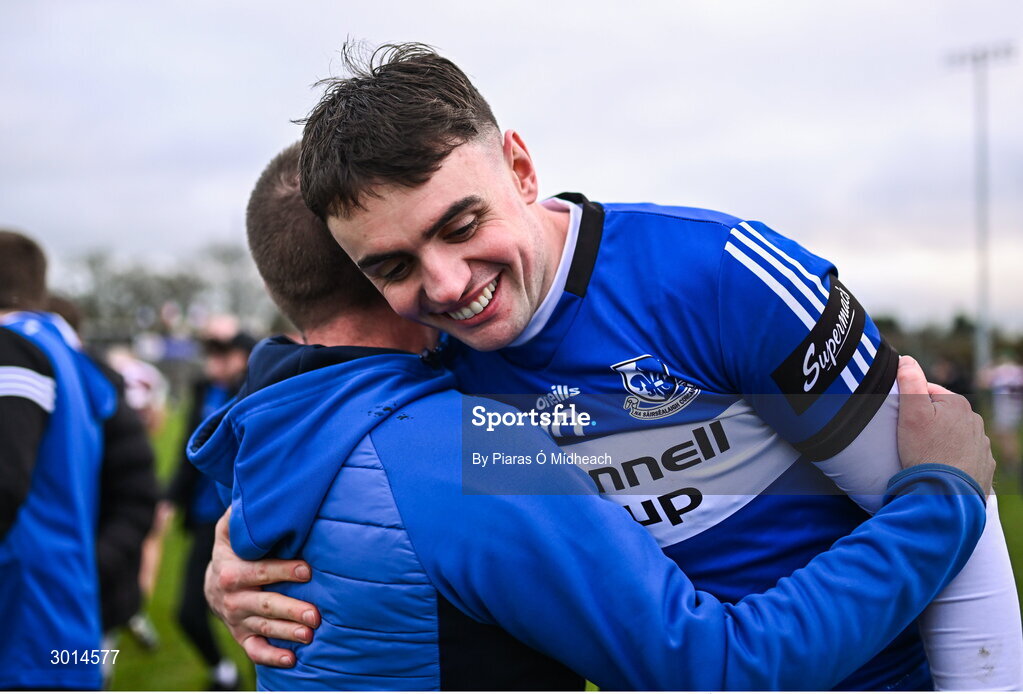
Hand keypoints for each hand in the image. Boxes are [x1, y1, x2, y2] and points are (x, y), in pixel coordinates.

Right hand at [205, 510, 320, 666]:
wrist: (213, 581)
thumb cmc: (233, 549)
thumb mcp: (229, 529)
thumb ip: (241, 515)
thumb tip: (254, 493)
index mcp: (231, 570)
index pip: (259, 571)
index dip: (282, 570)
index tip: (307, 570)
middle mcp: (232, 598)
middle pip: (264, 604)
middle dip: (289, 609)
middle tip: (314, 614)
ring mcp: (236, 619)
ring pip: (263, 627)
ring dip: (286, 633)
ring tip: (309, 634)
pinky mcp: (242, 636)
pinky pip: (254, 650)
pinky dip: (271, 657)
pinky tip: (291, 660)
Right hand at [897, 355, 993, 493]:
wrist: (946, 495)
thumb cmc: (925, 452)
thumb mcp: (910, 413)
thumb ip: (909, 383)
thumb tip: (907, 359)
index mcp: (958, 404)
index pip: (928, 392)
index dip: (910, 403)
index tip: (900, 418)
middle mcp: (975, 422)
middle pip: (942, 414)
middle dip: (927, 422)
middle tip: (909, 438)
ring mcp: (982, 446)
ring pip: (955, 435)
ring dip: (941, 441)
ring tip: (924, 456)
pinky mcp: (983, 467)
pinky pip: (965, 457)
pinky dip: (953, 460)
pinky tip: (940, 468)